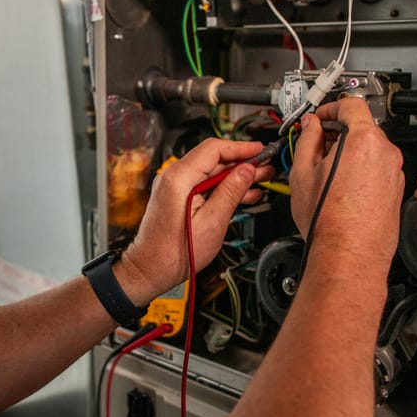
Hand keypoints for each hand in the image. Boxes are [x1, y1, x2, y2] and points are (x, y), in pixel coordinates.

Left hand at [115, 138, 273, 305]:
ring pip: (210, 172)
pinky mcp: (176, 197)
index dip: (240, 148)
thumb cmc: (174, 253)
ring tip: (260, 180)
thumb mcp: (213, 222)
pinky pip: (203, 185)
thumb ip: (231, 191)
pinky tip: (242, 193)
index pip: (213, 149)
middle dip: (241, 162)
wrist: (150, 269)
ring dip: (235, 176)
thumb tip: (246, 171)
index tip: (259, 150)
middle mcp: (173, 177)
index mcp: (179, 178)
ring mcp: (173, 187)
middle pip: (213, 159)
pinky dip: (223, 187)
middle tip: (265, 167)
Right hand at [289, 98, 403, 272]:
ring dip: (347, 154)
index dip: (331, 108)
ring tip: (324, 174)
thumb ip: (307, 140)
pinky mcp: (395, 191)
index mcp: (364, 141)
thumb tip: (311, 127)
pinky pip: (376, 170)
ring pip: (368, 151)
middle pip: (361, 128)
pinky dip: (359, 171)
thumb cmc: (328, 221)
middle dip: (337, 134)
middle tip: (315, 146)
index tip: (319, 118)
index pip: (351, 105)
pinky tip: (340, 190)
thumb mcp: (303, 172)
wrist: (349, 254)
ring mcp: (394, 173)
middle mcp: (385, 154)